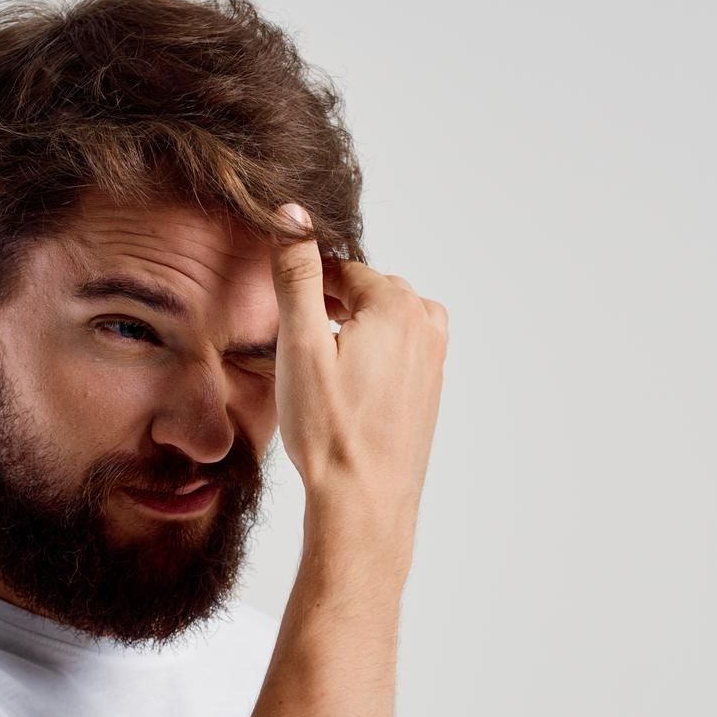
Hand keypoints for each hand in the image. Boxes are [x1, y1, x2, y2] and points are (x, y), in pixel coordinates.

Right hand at [268, 203, 447, 531]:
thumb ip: (297, 274)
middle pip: (371, 292)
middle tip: (298, 336)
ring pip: (389, 321)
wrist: (364, 501)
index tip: (283, 308)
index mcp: (397, 306)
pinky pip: (402, 352)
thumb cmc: (329, 431)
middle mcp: (425, 326)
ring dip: (358, 328)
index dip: (307, 285)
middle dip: (335, 304)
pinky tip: (348, 387)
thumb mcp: (300, 344)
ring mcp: (434, 361)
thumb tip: (293, 214)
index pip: (344, 270)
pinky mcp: (431, 392)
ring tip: (322, 362)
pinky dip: (375, 355)